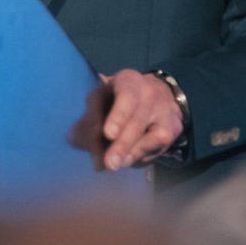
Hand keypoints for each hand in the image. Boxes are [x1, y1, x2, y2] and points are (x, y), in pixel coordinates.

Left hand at [67, 70, 181, 170]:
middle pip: (137, 120)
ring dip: (129, 153)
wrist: (156, 96)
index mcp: (128, 80)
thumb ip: (87, 120)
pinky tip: (129, 159)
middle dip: (121, 145)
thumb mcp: (100, 102)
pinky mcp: (173, 127)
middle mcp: (149, 92)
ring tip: (113, 164)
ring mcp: (164, 110)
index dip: (118, 115)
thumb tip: (72, 139)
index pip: (126, 95)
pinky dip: (141, 155)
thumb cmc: (118, 100)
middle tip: (108, 163)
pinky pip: (157, 146)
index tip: (108, 134)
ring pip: (150, 136)